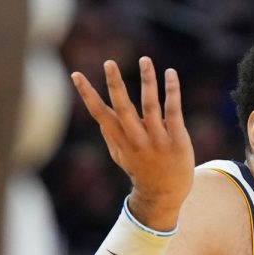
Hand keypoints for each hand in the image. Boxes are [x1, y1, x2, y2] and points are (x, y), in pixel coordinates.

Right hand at [71, 57, 193, 230]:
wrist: (165, 194)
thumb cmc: (142, 171)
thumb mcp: (121, 157)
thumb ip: (111, 136)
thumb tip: (100, 119)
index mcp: (120, 140)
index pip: (100, 114)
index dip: (87, 95)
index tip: (76, 75)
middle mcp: (136, 139)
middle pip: (123, 108)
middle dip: (115, 85)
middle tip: (109, 62)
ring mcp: (157, 139)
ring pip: (150, 105)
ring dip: (147, 80)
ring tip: (144, 59)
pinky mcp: (177, 139)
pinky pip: (173, 111)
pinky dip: (172, 91)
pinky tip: (170, 73)